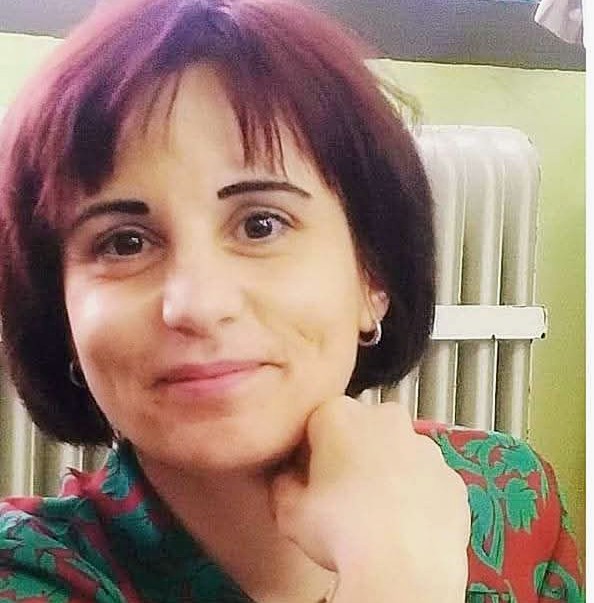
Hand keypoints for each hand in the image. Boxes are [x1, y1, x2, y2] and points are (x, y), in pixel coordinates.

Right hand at [269, 397, 470, 602]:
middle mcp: (385, 418)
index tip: (307, 478)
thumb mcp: (287, 510)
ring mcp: (424, 446)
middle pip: (360, 430)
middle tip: (340, 495)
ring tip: (373, 515)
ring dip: (386, 472)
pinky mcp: (451, 476)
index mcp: (338, 414)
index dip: (309, 454)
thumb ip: (281, 484)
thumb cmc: (340, 532)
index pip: (315, 423)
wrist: (401, 570)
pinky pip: (426, 480)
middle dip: (350, 454)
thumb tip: (286, 480)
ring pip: (396, 452)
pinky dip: (416, 495)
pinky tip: (403, 525)